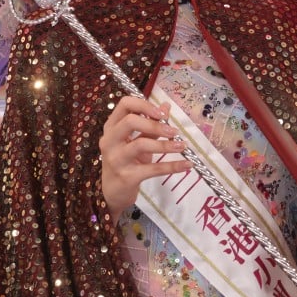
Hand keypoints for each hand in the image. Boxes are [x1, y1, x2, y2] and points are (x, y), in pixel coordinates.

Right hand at [99, 96, 190, 222]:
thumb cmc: (125, 161)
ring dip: (165, 144)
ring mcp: (116, 159)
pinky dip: (172, 166)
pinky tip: (186, 165)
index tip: (162, 113)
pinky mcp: (127, 177)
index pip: (125, 104)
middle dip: (155, 125)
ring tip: (182, 145)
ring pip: (141, 145)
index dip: (144, 104)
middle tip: (173, 131)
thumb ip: (150, 123)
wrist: (112, 192)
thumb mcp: (136, 140)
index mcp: (112, 126)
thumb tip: (166, 106)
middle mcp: (110, 140)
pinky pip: (152, 169)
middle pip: (130, 121)